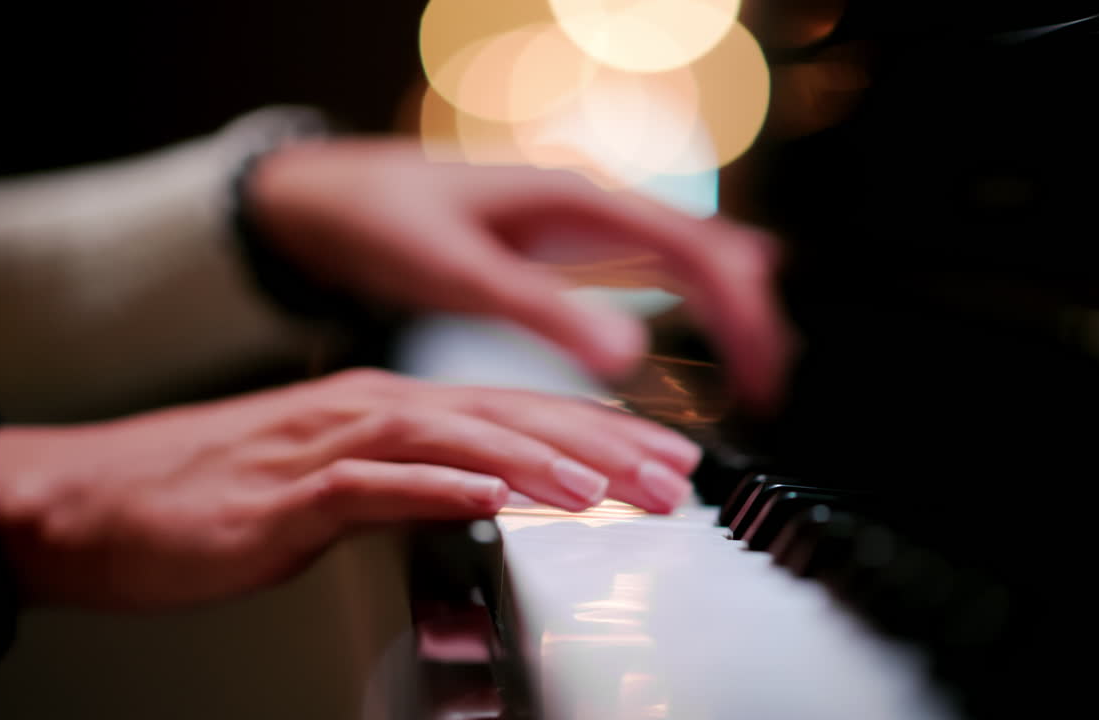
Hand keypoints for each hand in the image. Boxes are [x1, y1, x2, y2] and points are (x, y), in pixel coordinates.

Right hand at [0, 369, 699, 610]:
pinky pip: (377, 481)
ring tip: (609, 488)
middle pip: (509, 418)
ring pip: (456, 437)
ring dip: (539, 461)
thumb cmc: (219, 496)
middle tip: (673, 477)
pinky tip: (494, 496)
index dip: (600, 437)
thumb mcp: (341, 490)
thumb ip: (415, 486)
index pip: (519, 417)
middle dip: (602, 447)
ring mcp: (332, 442)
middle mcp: (374, 410)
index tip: (664, 463)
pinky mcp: (290, 488)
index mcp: (393, 410)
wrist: (101, 500)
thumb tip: (485, 499)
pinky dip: (440, 484)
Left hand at [247, 139, 793, 410]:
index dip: (743, 316)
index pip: (700, 254)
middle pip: (711, 251)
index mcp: (581, 201)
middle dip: (752, 316)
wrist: (331, 196)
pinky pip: (655, 266)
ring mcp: (586, 220)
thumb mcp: (457, 275)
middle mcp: (596, 203)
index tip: (761, 380)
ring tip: (754, 372)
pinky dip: (692, 300)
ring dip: (729, 309)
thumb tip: (630, 361)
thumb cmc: (385, 223)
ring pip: (691, 256)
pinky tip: (706, 323)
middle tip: (768, 390)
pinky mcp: (568, 242)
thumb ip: (544, 313)